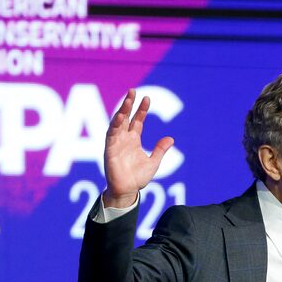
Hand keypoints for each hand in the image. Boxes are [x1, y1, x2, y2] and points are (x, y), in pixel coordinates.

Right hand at [102, 89, 173, 207]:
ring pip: (118, 123)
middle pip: (126, 117)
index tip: (147, 99)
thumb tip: (171, 138)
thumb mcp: (154, 162)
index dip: (142, 110)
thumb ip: (160, 150)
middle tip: (133, 91)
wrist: (128, 191)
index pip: (137, 121)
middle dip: (129, 104)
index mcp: (134, 140)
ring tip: (128, 100)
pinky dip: (115, 125)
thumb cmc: (138, 178)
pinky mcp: (110, 149)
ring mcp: (116, 143)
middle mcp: (124, 139)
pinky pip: (111, 135)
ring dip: (122, 111)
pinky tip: (120, 117)